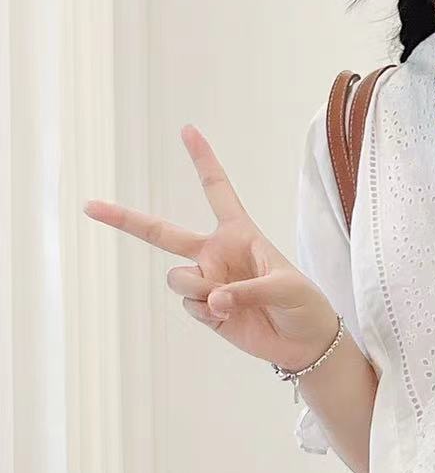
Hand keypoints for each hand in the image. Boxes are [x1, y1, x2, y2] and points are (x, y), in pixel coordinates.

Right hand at [84, 124, 339, 370]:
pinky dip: (206, 313)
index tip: (188, 130)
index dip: (203, 160)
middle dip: (125, 219)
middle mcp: (216, 253)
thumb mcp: (286, 287)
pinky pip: (189, 306)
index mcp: (239, 233)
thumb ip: (247, 290)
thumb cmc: (304, 304)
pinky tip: (227, 318)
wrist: (305, 342)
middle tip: (91, 206)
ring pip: (178, 279)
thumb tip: (212, 301)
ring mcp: (207, 282)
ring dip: (199, 289)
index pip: (217, 191)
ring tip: (228, 301)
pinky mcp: (205, 310)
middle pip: (162, 233)